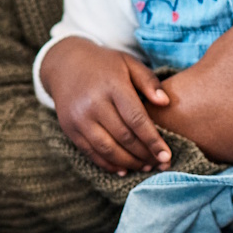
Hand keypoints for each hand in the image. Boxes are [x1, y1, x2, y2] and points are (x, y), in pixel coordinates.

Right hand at [40, 37, 171, 173]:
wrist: (65, 64)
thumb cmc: (104, 64)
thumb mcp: (128, 63)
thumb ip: (149, 81)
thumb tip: (166, 103)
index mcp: (112, 86)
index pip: (136, 119)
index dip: (153, 140)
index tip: (166, 155)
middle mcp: (93, 104)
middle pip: (124, 137)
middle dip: (144, 154)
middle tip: (160, 164)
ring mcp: (79, 118)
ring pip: (108, 149)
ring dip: (129, 163)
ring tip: (145, 167)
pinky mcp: (69, 129)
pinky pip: (91, 153)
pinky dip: (109, 165)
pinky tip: (124, 169)